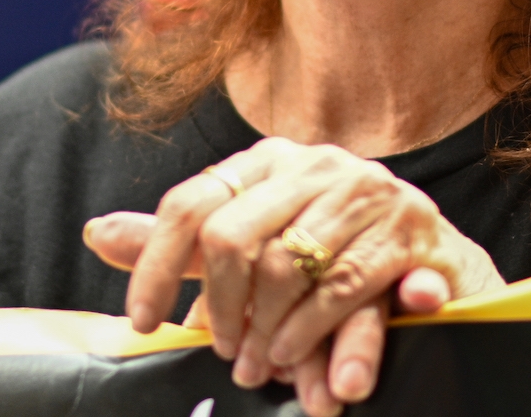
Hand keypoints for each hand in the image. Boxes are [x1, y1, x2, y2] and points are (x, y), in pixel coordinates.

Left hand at [81, 137, 505, 416]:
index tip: (144, 323)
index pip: (189, 204)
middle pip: (233, 237)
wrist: (432, 254)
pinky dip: (326, 335)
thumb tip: (98, 232)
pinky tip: (323, 371)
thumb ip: (183, 242)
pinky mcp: (409, 231)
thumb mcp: (252, 241)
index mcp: (268, 160)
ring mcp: (366, 192)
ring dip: (275, 334)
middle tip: (226, 354)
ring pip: (289, 268)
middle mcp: (315, 164)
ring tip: (267, 369)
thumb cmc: (329, 249)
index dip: (156, 266)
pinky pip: (348, 288)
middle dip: (223, 309)